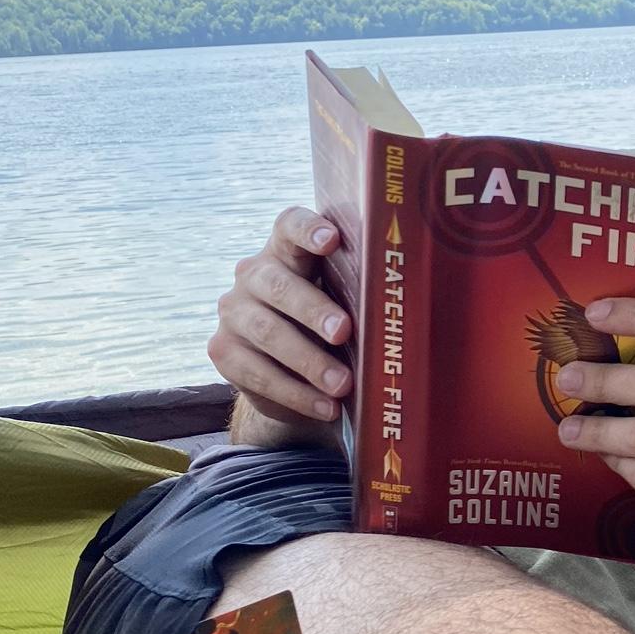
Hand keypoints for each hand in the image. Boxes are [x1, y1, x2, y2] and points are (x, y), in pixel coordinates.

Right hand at [209, 207, 353, 431]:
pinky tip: (326, 407)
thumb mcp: (343, 303)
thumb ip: (359, 294)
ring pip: (266, 333)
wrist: (292, 375)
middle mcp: (253, 275)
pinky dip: (297, 394)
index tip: (332, 239)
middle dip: (314, 310)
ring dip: (309, 362)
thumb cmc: (329, 326)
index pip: (289, 225)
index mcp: (286, 251)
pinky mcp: (223, 352)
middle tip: (344, 332)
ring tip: (343, 385)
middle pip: (279, 286)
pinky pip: (259, 374)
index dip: (308, 229)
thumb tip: (411, 308)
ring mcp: (233, 313)